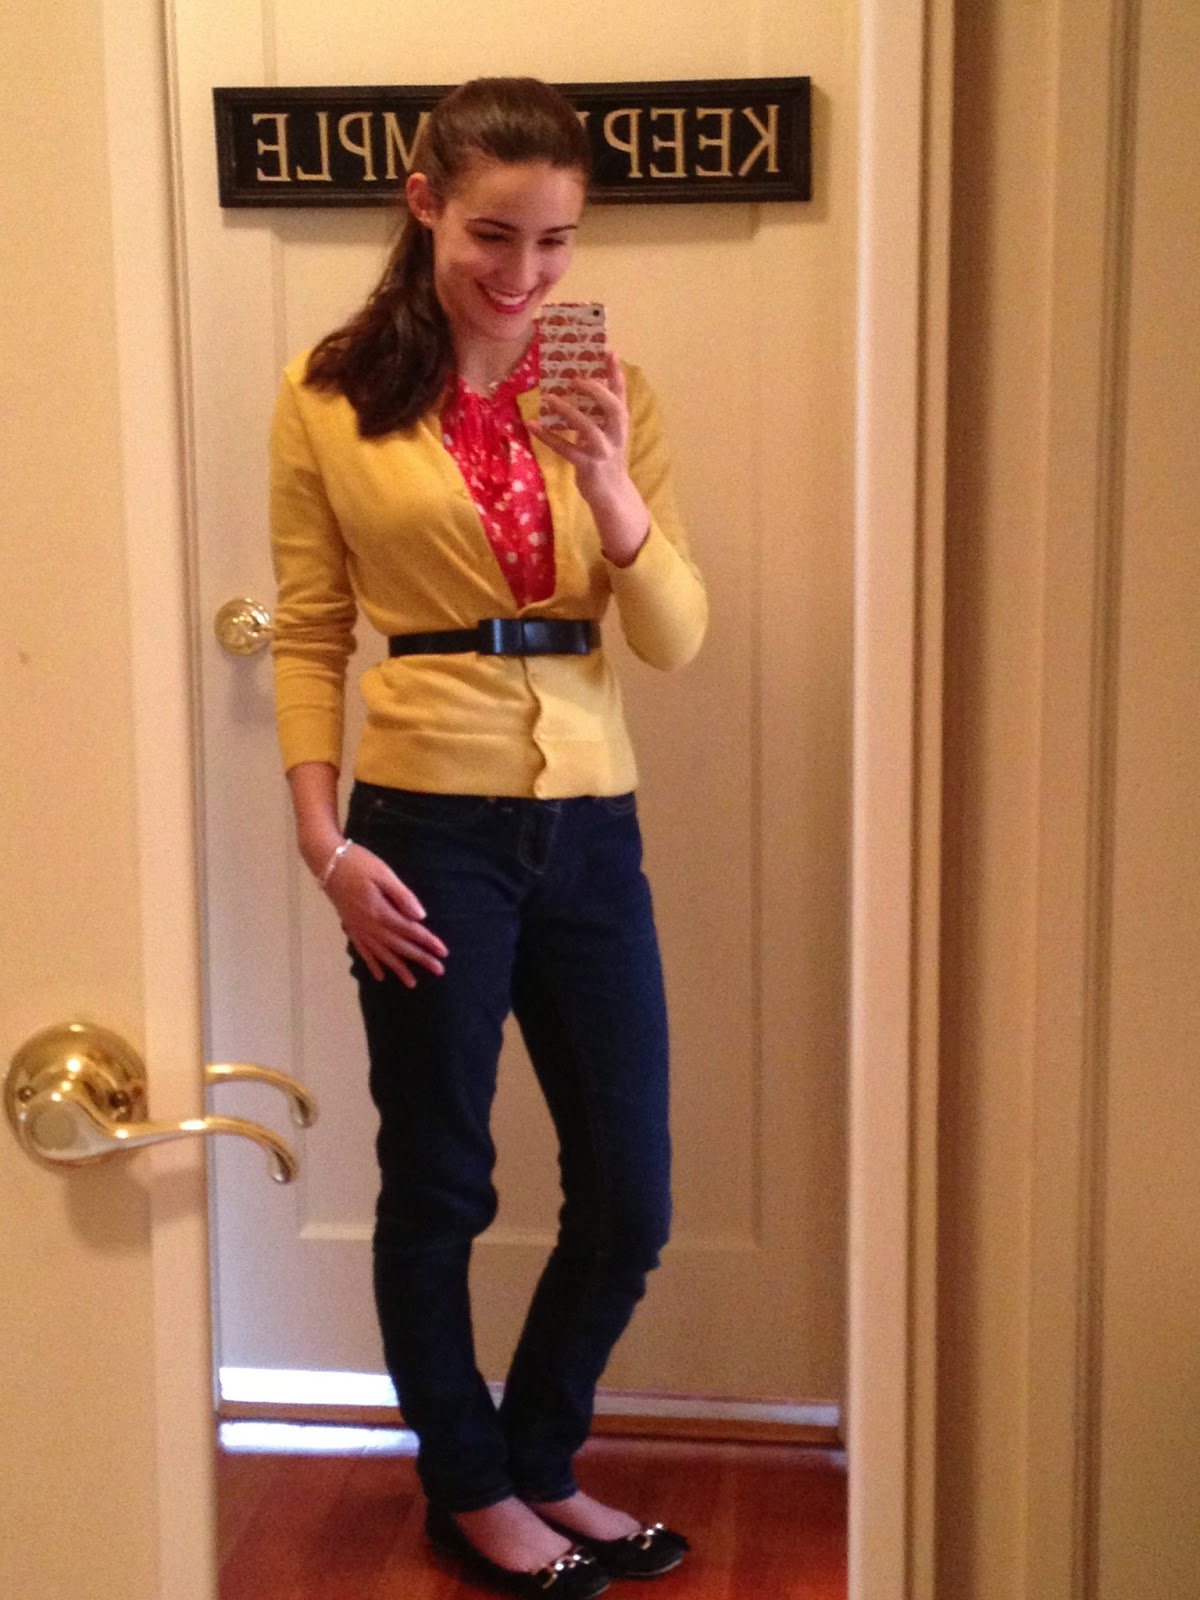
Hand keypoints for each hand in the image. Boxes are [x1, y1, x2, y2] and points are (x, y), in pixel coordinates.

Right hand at [323, 842, 447, 985]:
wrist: (328, 862)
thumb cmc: (358, 864)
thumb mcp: (384, 874)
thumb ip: (402, 896)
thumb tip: (420, 916)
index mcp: (380, 912)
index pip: (410, 931)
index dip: (428, 942)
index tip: (444, 952)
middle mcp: (370, 926)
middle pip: (399, 946)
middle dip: (420, 959)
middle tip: (439, 970)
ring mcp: (359, 929)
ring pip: (382, 954)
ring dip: (398, 968)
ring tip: (412, 983)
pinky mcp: (351, 927)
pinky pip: (363, 951)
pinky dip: (372, 964)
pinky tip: (380, 976)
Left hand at [529, 353, 650, 566]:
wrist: (612, 495)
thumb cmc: (605, 457)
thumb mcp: (604, 432)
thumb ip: (594, 412)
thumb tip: (571, 387)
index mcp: (620, 422)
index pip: (621, 393)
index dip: (615, 372)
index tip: (608, 350)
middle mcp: (616, 434)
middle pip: (612, 407)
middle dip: (596, 390)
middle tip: (575, 377)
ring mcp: (603, 451)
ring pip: (588, 428)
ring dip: (568, 412)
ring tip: (550, 397)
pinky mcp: (588, 467)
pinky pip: (566, 450)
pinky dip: (548, 437)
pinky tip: (532, 425)